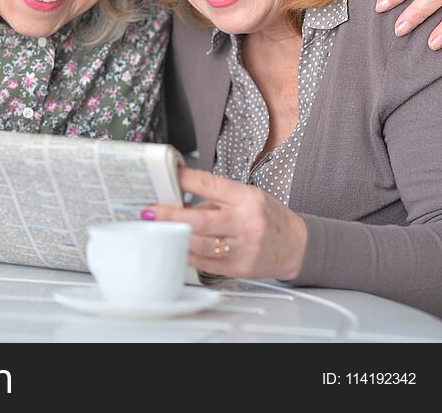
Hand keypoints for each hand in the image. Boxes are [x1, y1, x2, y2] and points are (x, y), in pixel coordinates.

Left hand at [141, 167, 306, 279]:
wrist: (295, 246)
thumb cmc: (266, 217)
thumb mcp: (246, 196)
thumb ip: (214, 198)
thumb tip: (177, 197)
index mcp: (247, 199)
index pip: (212, 186)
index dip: (186, 180)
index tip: (167, 176)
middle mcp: (246, 224)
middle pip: (202, 220)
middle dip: (171, 216)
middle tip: (150, 212)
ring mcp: (243, 249)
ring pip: (200, 245)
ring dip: (175, 236)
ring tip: (157, 229)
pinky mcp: (238, 269)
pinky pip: (204, 263)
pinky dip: (185, 254)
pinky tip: (173, 246)